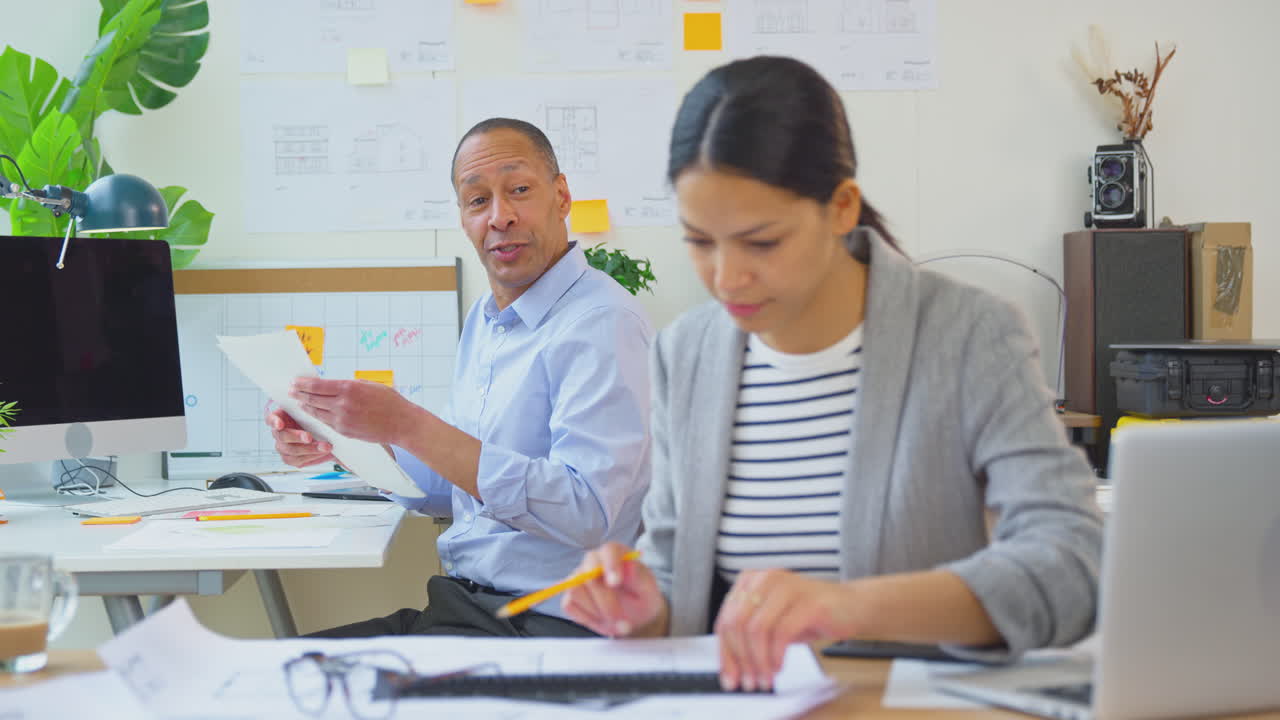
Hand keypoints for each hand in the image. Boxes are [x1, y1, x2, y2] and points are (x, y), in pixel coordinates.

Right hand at [266, 407, 333, 467]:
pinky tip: (322, 453)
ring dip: (309, 449)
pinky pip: (297, 461)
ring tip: (325, 447)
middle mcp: (278, 434)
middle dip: (297, 437)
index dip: (274, 422)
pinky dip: (311, 457)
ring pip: (291, 451)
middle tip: (309, 437)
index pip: (271, 419)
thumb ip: (306, 408)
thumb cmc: (312, 417)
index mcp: (279, 419)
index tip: (280, 424)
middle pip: (283, 437)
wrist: (321, 432)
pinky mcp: (290, 458)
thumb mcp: (308, 410)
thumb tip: (308, 404)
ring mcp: (282, 447)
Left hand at [289, 377, 419, 445]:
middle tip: (291, 391)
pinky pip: (326, 423)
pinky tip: (314, 414)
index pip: (318, 385)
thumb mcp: (369, 385)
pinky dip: (318, 417)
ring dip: (306, 407)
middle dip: (300, 394)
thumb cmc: (390, 402)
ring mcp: (342, 419)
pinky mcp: (344, 431)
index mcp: (349, 388)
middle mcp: (343, 404)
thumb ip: (349, 386)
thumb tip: (332, 385)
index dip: (303, 383)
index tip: (295, 381)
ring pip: (317, 412)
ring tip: (299, 403)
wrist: (401, 423)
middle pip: (313, 399)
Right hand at [561, 542, 664, 636]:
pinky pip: (569, 604)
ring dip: (597, 612)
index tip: (615, 583)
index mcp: (615, 553)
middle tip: (622, 621)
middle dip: (605, 600)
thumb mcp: (648, 590)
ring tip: (617, 623)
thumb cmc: (642, 598)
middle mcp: (594, 561)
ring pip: (575, 589)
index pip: (609, 551)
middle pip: (588, 574)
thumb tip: (630, 565)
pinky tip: (602, 620)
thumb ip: (639, 577)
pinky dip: (586, 617)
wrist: (635, 617)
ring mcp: (579, 578)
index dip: (610, 565)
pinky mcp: (570, 596)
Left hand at [714, 569, 857, 690]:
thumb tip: (731, 668)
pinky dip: (776, 655)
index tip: (730, 678)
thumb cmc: (810, 614)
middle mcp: (765, 579)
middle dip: (741, 660)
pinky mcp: (808, 602)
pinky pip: (781, 633)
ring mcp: (787, 587)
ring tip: (766, 678)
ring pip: (756, 629)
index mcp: (751, 581)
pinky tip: (779, 667)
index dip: (725, 653)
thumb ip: (749, 637)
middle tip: (750, 682)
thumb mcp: (773, 623)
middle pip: (737, 624)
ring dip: (759, 660)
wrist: (852, 605)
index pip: (725, 620)